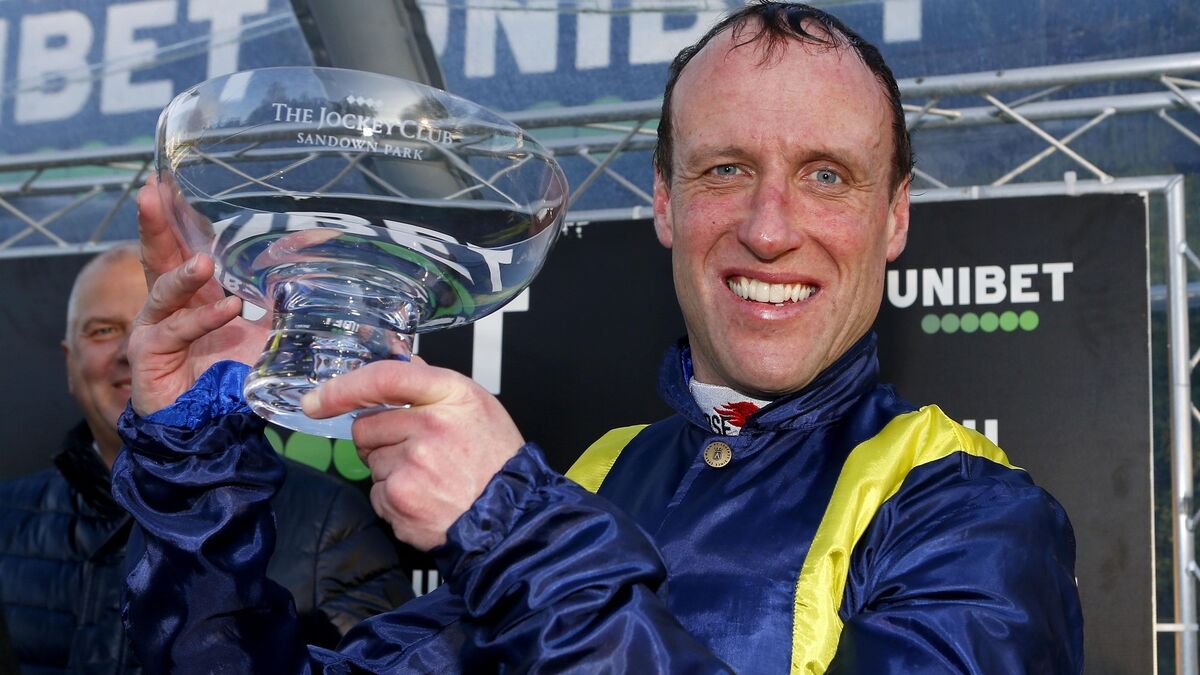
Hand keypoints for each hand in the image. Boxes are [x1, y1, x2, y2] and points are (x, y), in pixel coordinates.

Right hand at [129, 176, 268, 415]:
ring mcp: (156, 328)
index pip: (186, 249)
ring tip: (204, 263)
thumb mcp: (267, 334)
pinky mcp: (149, 354)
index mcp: (196, 295)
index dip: (182, 219)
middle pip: (159, 257)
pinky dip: (202, 320)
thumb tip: (312, 266)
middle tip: (153, 192)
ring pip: (163, 291)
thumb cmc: (234, 379)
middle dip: (156, 224)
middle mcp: (172, 307)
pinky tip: (227, 311)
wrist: (213, 428)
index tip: (174, 185)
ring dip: (183, 275)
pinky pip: (175, 331)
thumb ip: (282, 303)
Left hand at [301, 360, 524, 549]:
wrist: (512, 517)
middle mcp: (432, 425)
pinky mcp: (402, 498)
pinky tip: (426, 498)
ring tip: (430, 478)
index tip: (316, 400)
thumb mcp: (476, 406)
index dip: (343, 388)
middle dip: (380, 440)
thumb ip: (431, 384)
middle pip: (366, 426)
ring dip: (390, 470)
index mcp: (452, 395)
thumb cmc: (496, 461)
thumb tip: (400, 358)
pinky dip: (395, 499)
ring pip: (371, 461)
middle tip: (417, 452)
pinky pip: (376, 493)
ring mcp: (414, 463)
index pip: (385, 378)